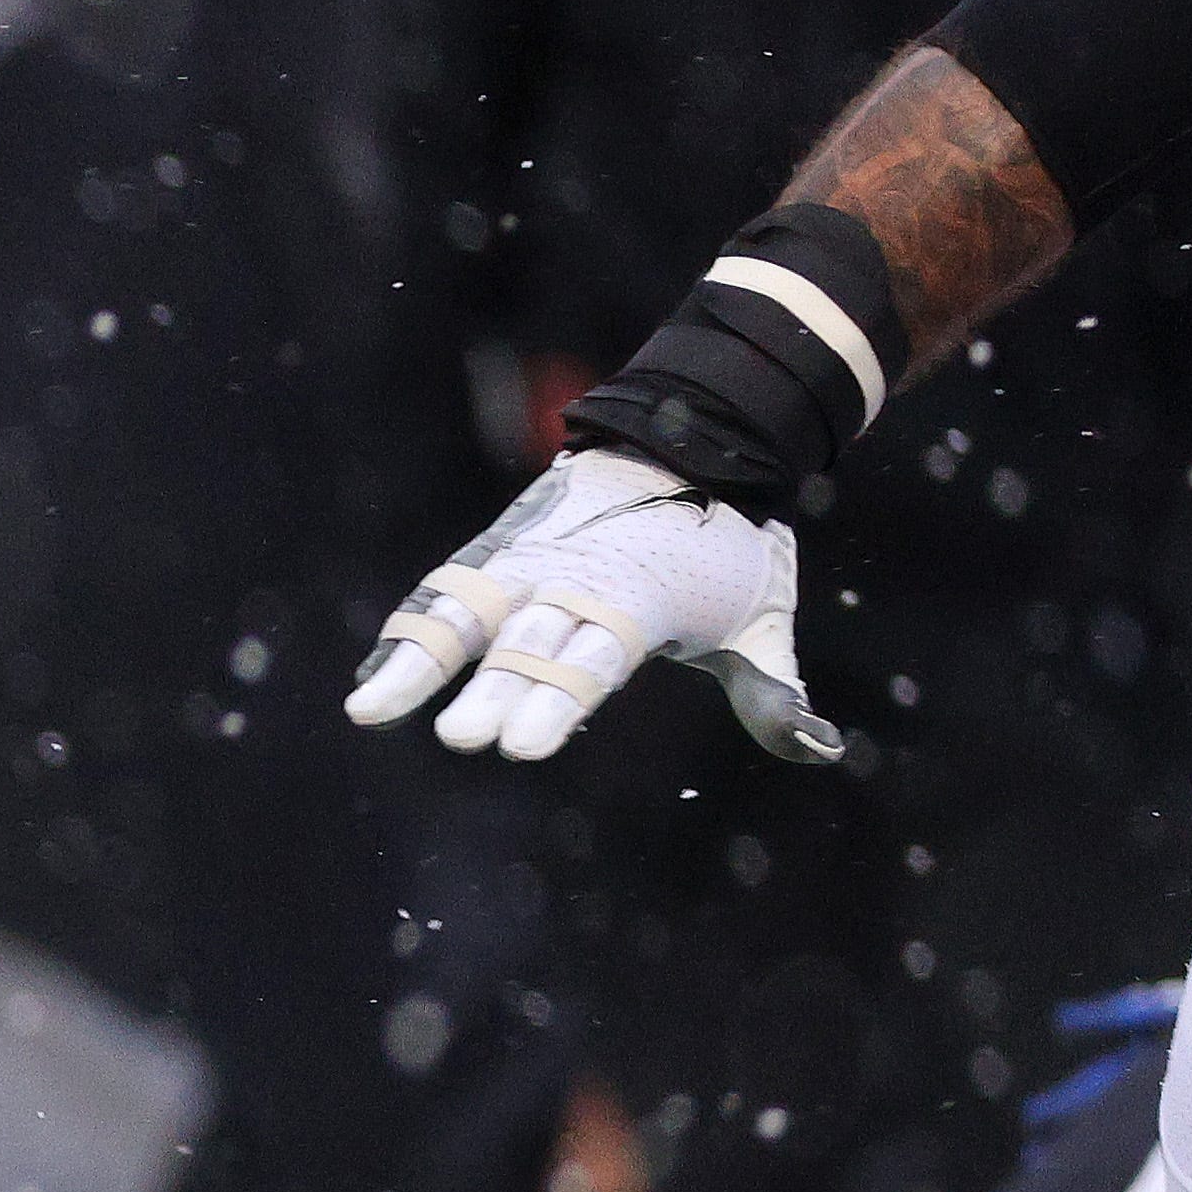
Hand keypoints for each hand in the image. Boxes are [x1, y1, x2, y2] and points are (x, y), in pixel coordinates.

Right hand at [346, 446, 843, 766]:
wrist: (684, 440)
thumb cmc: (726, 550)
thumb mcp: (763, 621)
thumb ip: (775, 693)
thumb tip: (824, 751)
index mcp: (639, 599)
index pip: (592, 659)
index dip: (558, 700)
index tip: (522, 745)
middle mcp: (573, 578)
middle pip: (525, 644)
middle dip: (493, 691)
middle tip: (463, 737)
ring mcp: (526, 561)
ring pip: (463, 613)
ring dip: (419, 663)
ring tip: (367, 707)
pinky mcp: (495, 554)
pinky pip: (442, 595)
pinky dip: (407, 635)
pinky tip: (371, 683)